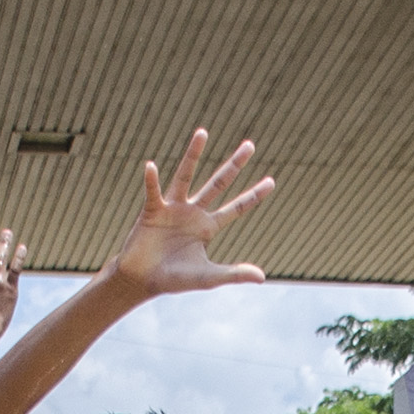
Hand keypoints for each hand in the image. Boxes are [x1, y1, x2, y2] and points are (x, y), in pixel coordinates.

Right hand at [107, 130, 275, 296]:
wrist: (142, 280)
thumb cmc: (174, 279)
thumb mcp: (208, 277)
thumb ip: (233, 274)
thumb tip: (262, 277)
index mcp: (208, 227)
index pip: (236, 208)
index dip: (253, 196)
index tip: (272, 181)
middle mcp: (193, 212)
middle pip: (218, 183)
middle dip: (234, 165)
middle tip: (250, 145)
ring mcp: (173, 208)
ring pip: (186, 175)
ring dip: (193, 155)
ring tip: (203, 132)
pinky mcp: (152, 210)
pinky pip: (153, 191)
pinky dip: (151, 180)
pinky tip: (151, 167)